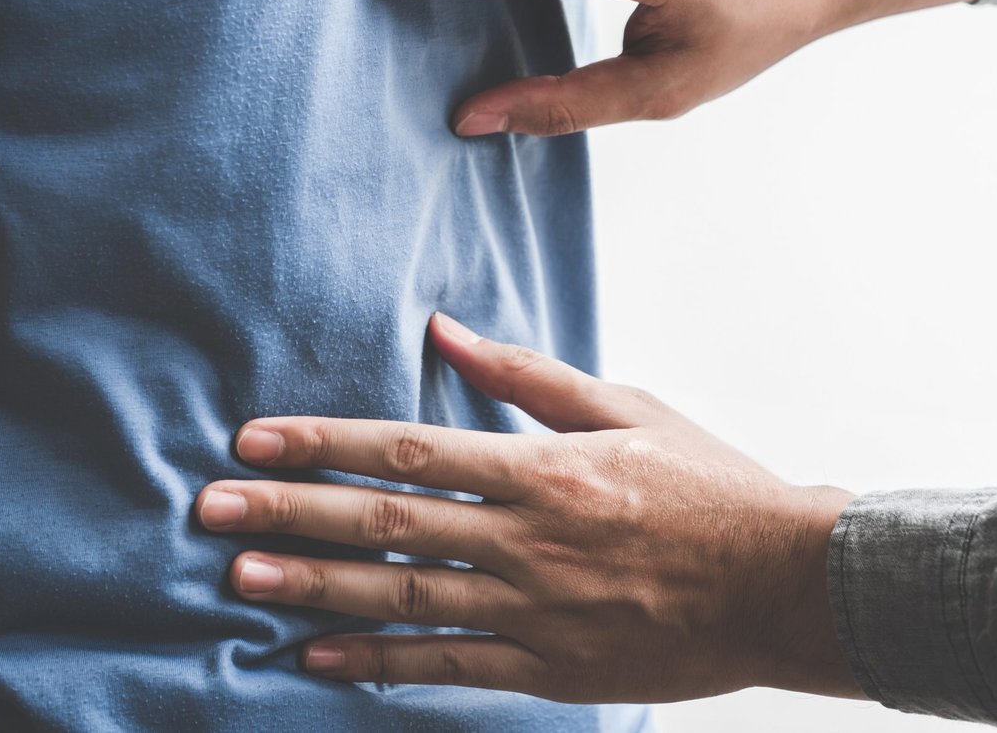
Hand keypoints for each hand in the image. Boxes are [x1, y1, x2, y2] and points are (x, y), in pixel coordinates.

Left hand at [195, 314, 860, 703]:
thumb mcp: (628, 408)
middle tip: (211, 513)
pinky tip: (319, 657)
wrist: (786, 583)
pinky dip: (381, 663)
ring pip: (406, 599)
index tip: (255, 442)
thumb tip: (446, 328)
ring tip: (241, 581)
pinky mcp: (552, 668)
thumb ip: (530, 375)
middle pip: (388, 526)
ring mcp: (538, 610)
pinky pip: (451, 667)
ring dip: (317, 590)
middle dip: (292, 517)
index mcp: (544, 467)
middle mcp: (529, 539)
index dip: (324, 445)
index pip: (409, 452)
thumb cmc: (709, 486)